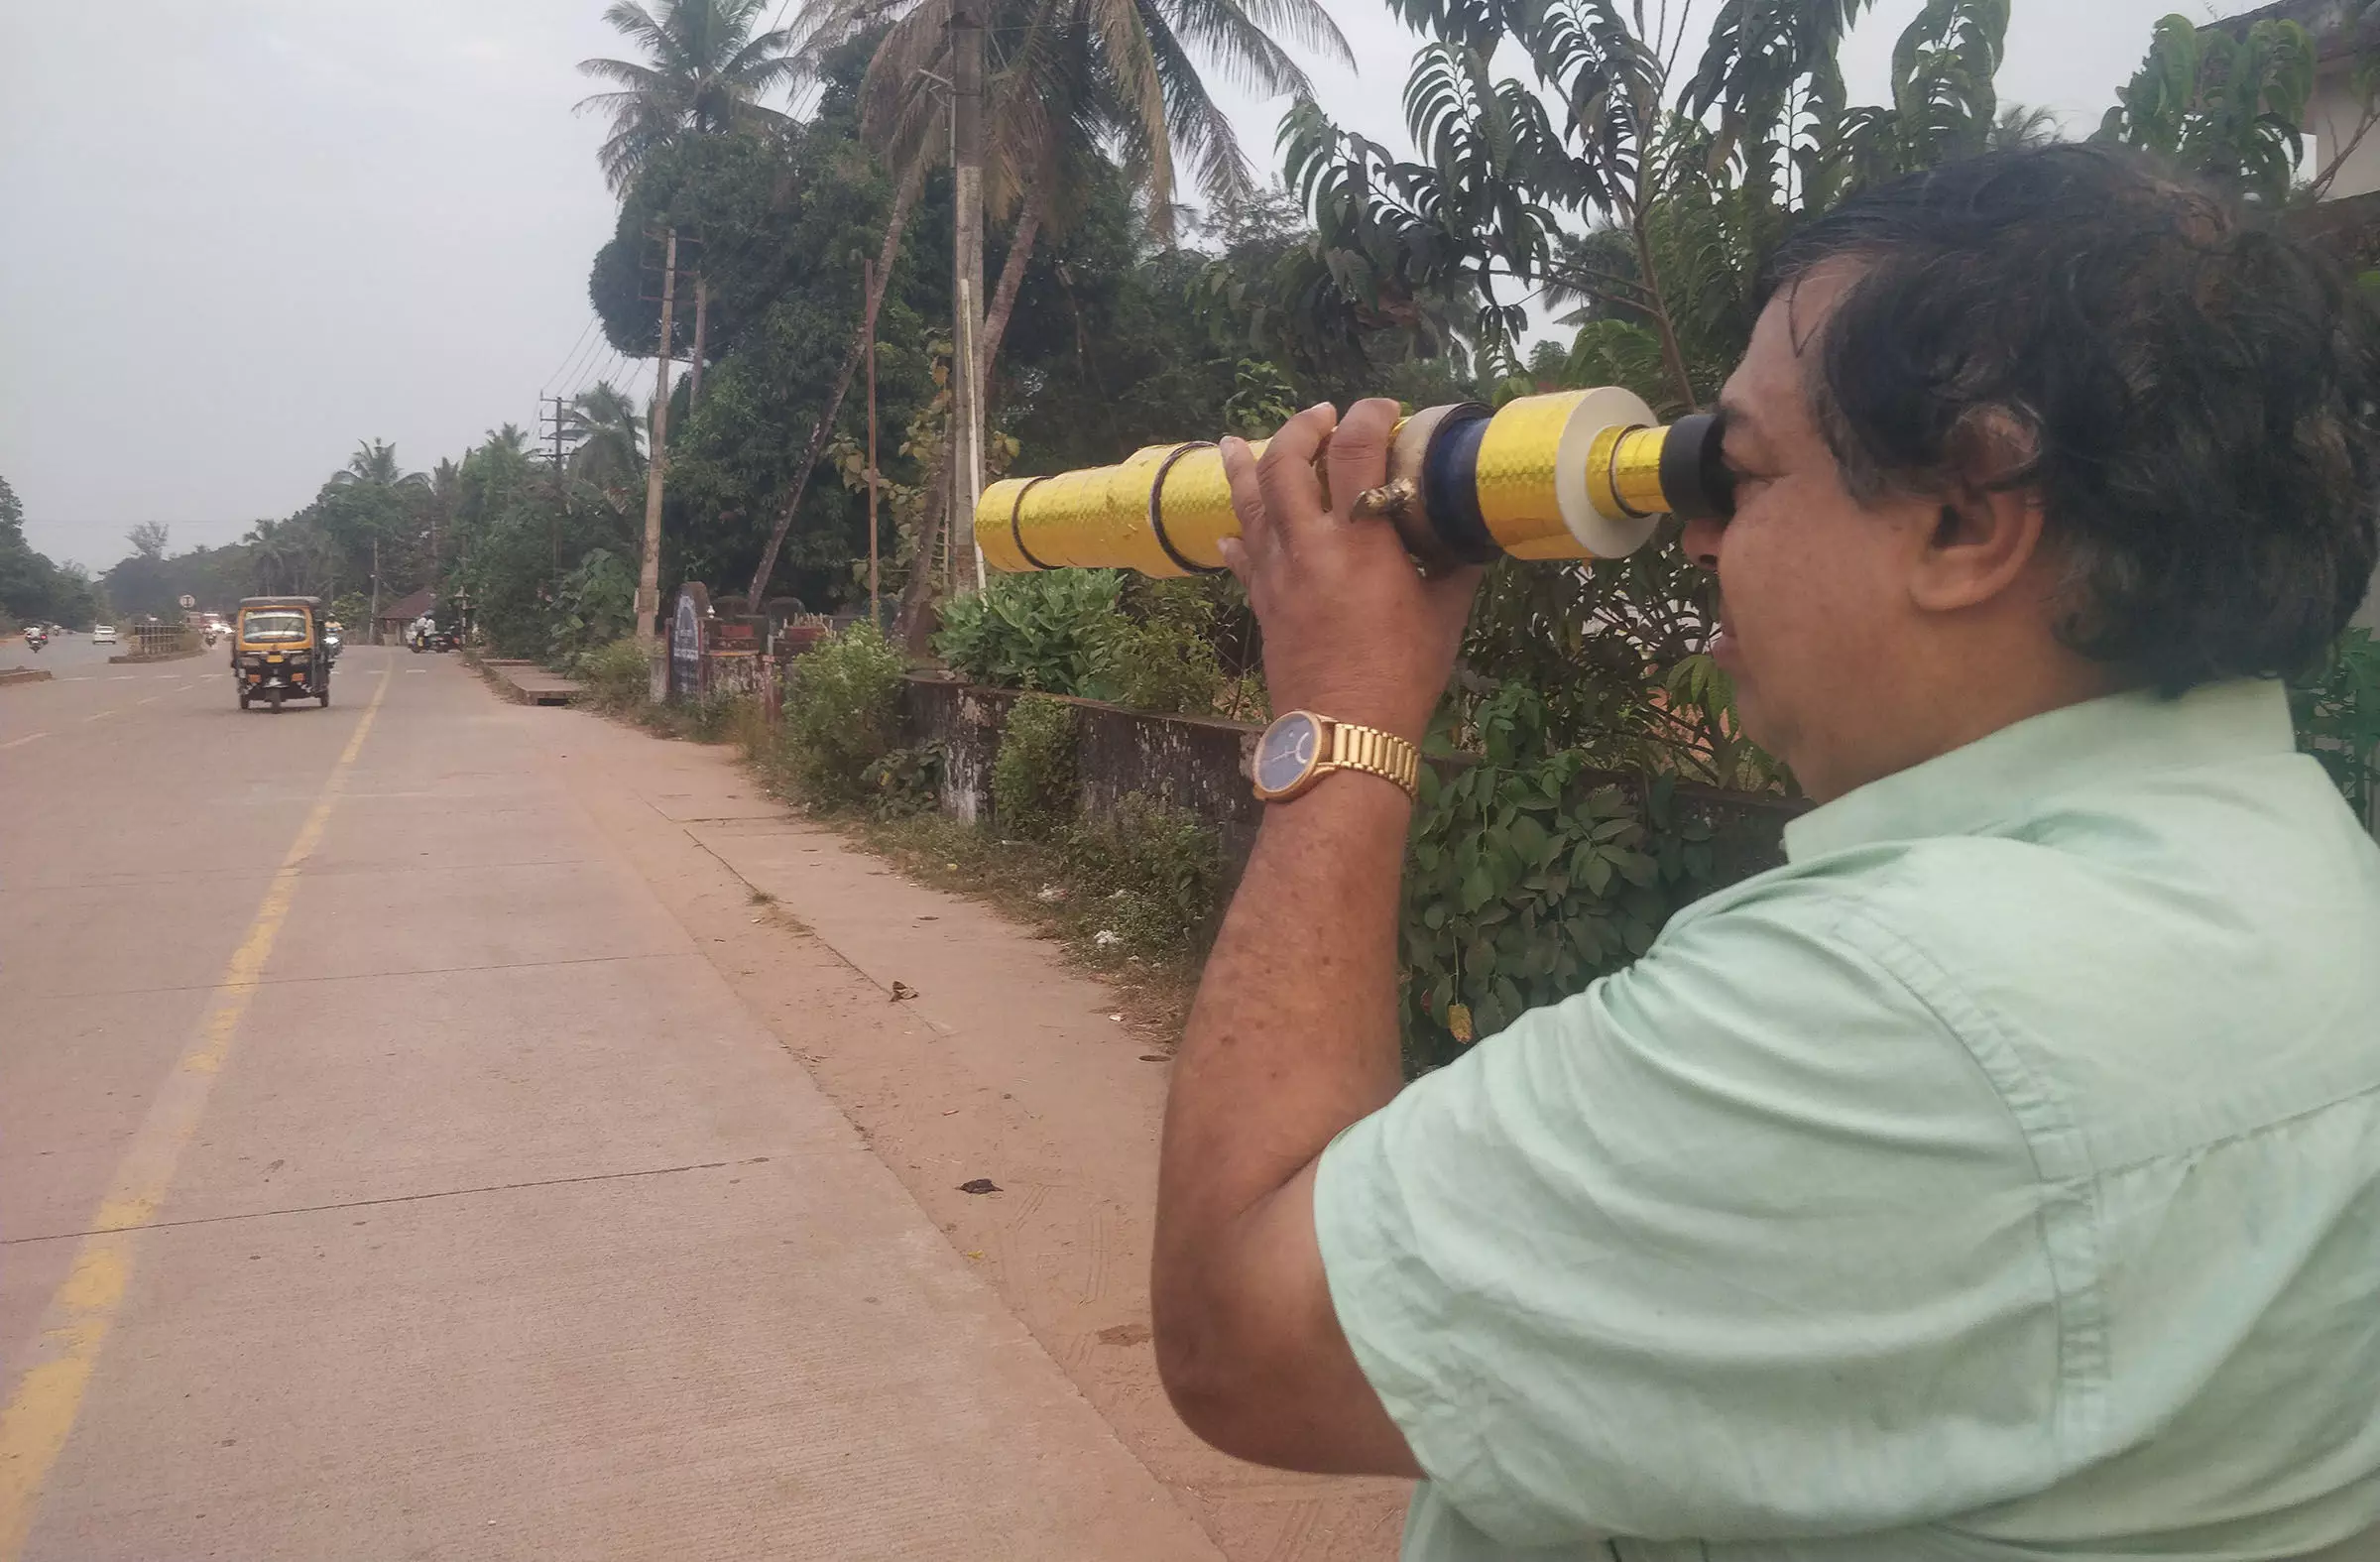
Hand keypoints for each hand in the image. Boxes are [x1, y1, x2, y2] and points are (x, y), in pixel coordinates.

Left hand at [1219, 400, 1481, 745]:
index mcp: (1358, 542)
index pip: (1353, 451)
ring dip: (1244, 465)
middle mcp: (1308, 547)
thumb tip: (1467, 537)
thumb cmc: (1402, 675)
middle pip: (1285, 464)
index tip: (1382, 408)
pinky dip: (1238, 535)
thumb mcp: (1444, 612)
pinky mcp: (1262, 602)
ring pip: (1249, 504)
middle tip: (1322, 416)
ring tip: (1236, 440)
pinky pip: (1242, 557)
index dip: (1366, 416)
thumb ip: (1452, 564)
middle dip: (1300, 428)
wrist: (1344, 732)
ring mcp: (1277, 574)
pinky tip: (1231, 529)